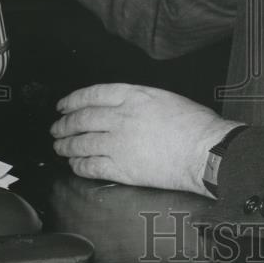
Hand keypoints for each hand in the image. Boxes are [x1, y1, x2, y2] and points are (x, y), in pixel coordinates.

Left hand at [50, 83, 241, 195]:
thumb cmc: (196, 125)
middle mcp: (121, 117)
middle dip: (65, 124)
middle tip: (56, 128)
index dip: (73, 100)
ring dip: (67, 146)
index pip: (93, 94)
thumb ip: (140, 101)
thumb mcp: (166, 98)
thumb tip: (122, 109)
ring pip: (82, 143)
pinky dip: (79, 166)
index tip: (63, 105)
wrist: (206, 151)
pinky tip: (75, 165)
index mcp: (134, 96)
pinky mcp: (122, 168)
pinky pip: (91, 167)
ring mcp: (119, 143)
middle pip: (82, 119)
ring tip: (60, 147)